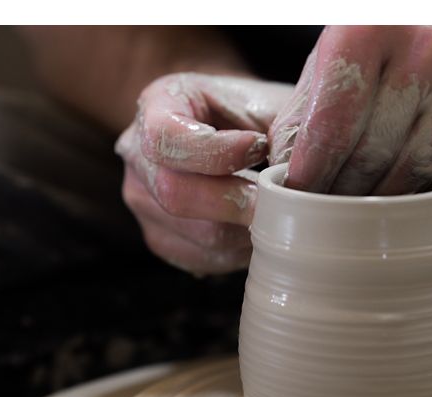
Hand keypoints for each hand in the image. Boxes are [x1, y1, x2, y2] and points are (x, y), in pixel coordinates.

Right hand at [116, 73, 293, 274]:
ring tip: (273, 210)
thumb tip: (294, 178)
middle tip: (279, 197)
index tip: (260, 147)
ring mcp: (143, 200)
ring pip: (196, 234)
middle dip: (237, 201)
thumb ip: (283, 131)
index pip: (165, 137)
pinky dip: (239, 249)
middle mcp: (136, 153)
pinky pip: (202, 257)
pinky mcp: (161, 236)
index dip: (215, 151)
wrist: (236, 131)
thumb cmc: (256, 115)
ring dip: (245, 229)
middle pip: (175, 193)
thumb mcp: (271, 104)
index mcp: (157, 104)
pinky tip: (255, 227)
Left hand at [269, 26, 431, 194]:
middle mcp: (431, 38)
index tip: (302, 201)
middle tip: (336, 211)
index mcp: (371, 22)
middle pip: (378, 152)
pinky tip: (419, 187)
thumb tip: (285, 170)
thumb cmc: (394, 24)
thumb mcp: (343, 43)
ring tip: (372, 207)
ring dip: (392, 197)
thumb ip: (312, 102)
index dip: (314, 173)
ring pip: (424, 164)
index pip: (334, 125)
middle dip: (349, 191)